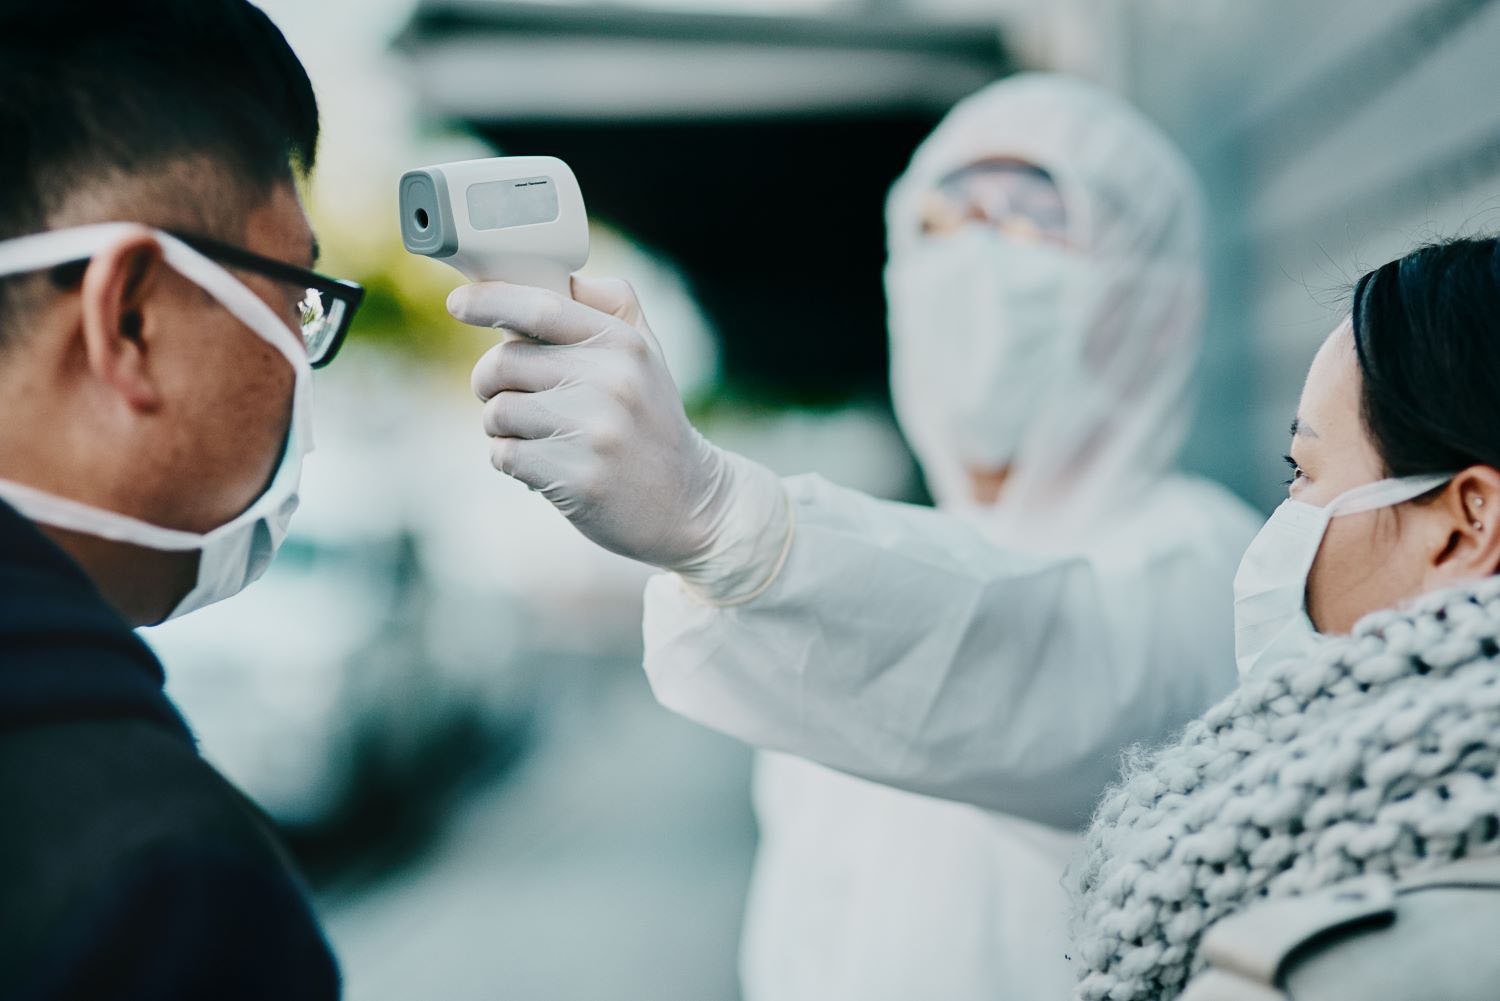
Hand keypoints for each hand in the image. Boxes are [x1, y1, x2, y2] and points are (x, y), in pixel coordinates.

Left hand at [452, 277, 788, 598]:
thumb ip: (611, 307)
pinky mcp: (577, 478)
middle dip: (489, 381)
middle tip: (508, 395)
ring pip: (498, 412)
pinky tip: (542, 466)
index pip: (541, 307)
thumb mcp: (647, 356)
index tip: (458, 303)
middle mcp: (611, 383)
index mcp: (623, 345)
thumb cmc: (652, 423)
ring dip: (501, 427)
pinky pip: (504, 455)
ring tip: (537, 436)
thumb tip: (557, 277)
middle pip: (505, 362)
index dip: (489, 300)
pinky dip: (510, 461)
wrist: (689, 504)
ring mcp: (594, 432)